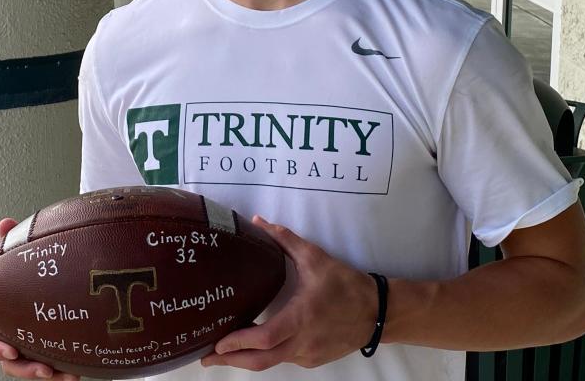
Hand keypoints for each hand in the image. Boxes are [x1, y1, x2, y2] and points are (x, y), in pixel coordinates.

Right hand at [0, 218, 80, 379]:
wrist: (52, 286)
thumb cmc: (26, 277)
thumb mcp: (19, 258)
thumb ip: (11, 243)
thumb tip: (6, 223)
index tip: (11, 348)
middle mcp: (12, 337)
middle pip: (9, 362)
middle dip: (24, 368)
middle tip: (43, 368)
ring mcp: (30, 348)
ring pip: (31, 370)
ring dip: (46, 374)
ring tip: (65, 375)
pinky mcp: (48, 354)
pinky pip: (52, 370)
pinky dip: (63, 374)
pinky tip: (78, 373)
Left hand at [201, 216, 378, 371]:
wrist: (378, 312)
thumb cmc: (346, 285)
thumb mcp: (315, 258)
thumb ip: (284, 239)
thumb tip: (257, 221)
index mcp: (301, 318)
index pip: (264, 338)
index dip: (238, 343)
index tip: (217, 344)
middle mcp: (302, 342)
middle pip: (260, 362)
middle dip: (230, 362)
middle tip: (206, 359)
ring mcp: (308, 355)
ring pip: (271, 363)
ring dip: (246, 359)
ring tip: (223, 353)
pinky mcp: (313, 360)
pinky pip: (284, 360)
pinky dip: (266, 355)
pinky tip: (254, 347)